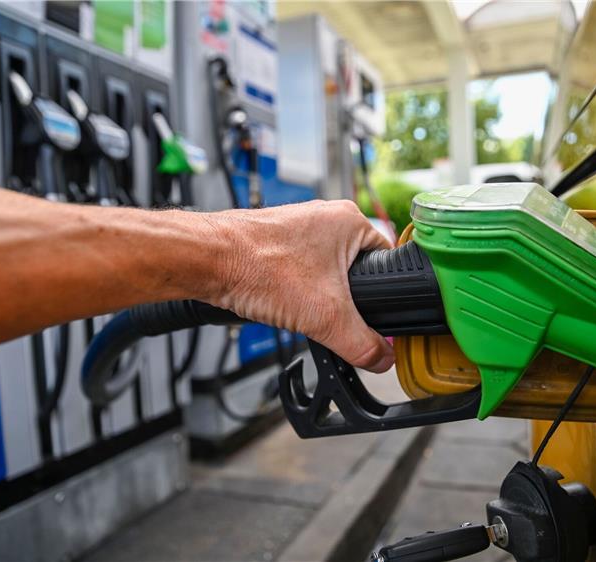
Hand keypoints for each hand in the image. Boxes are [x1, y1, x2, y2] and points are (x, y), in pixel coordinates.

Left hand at [207, 200, 394, 372]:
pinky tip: (282, 300)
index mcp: (351, 220)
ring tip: (300, 305)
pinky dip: (294, 290)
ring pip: (326, 273)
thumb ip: (362, 344)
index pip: (388, 263)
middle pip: (356, 271)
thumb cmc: (257, 266)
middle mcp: (327, 217)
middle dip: (344, 300)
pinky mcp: (277, 240)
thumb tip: (382, 359)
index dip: (383, 296)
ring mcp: (299, 226)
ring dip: (317, 296)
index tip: (371, 317)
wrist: (207, 260)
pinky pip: (299, 271)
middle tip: (327, 314)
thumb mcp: (326, 317)